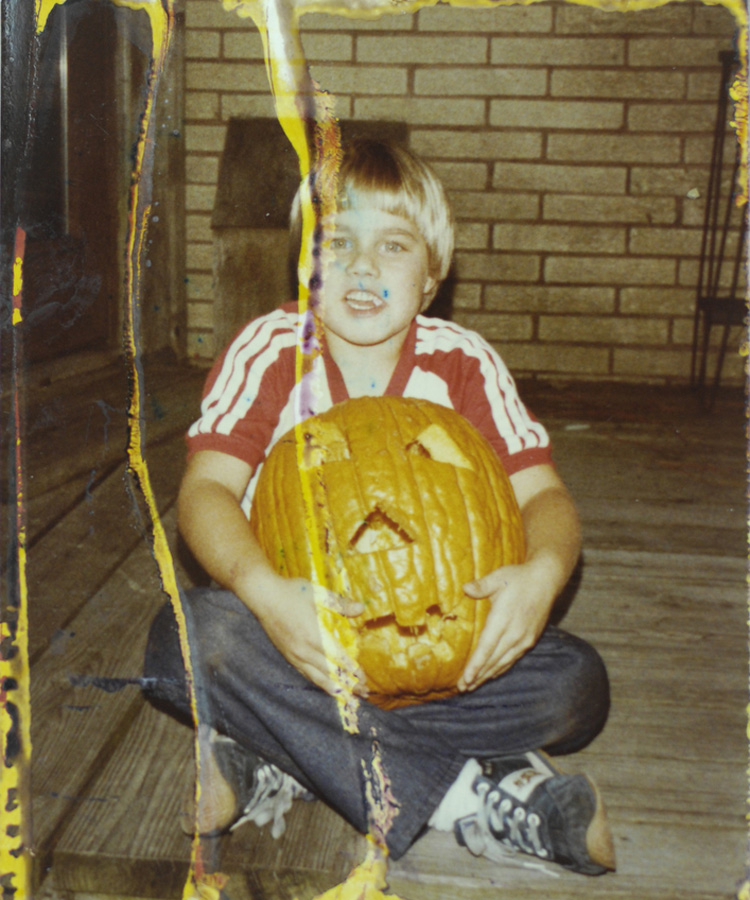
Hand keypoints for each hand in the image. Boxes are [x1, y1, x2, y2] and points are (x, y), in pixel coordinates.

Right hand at [252, 574, 366, 697]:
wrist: (263, 596)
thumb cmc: (292, 592)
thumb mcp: (318, 594)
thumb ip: (340, 604)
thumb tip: (361, 609)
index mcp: (314, 636)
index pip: (338, 658)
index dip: (352, 669)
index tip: (364, 678)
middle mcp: (304, 650)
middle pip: (330, 672)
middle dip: (348, 684)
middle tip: (363, 693)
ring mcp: (294, 655)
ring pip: (317, 677)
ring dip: (334, 688)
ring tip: (348, 697)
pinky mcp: (288, 655)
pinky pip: (305, 674)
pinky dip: (318, 682)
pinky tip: (326, 686)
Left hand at [457, 560, 554, 692]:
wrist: (546, 580)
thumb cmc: (519, 578)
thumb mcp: (499, 577)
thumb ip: (481, 586)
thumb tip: (465, 588)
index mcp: (504, 618)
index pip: (487, 647)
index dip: (476, 665)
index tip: (465, 679)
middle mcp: (515, 633)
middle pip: (493, 660)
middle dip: (477, 676)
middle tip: (461, 688)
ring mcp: (524, 638)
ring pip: (503, 663)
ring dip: (487, 675)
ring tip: (472, 686)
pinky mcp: (530, 640)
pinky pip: (512, 659)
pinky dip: (501, 669)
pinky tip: (491, 674)